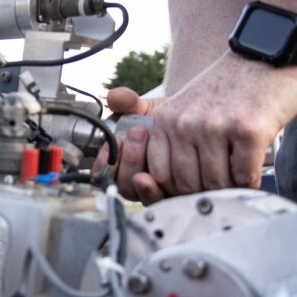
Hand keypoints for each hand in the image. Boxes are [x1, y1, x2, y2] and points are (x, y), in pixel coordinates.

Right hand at [93, 87, 166, 203]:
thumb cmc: (166, 118)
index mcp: (117, 162)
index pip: (102, 172)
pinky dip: (161, 187)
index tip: (117, 138)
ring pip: (139, 193)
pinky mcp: (171, 197)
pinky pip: (162, 200)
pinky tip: (169, 167)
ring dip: (142, 168)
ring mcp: (151, 190)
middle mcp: (131, 180)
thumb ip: (127, 102)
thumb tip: (113, 96)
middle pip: (121, 184)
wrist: (194, 124)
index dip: (106, 159)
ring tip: (152, 140)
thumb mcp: (145, 108)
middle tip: (137, 132)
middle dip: (127, 159)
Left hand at [146, 52, 296, 196]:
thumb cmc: (227, 88)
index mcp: (165, 119)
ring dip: (228, 188)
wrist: (263, 54)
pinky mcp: (248, 130)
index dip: (175, 190)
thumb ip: (171, 141)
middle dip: (203, 192)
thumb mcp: (185, 106)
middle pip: (186, 183)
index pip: (159, 174)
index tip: (190, 189)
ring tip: (235, 179)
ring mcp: (216, 126)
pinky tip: (252, 172)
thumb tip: (159, 186)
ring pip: (216, 183)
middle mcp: (185, 123)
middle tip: (218, 188)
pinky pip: (244, 175)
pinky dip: (249, 182)